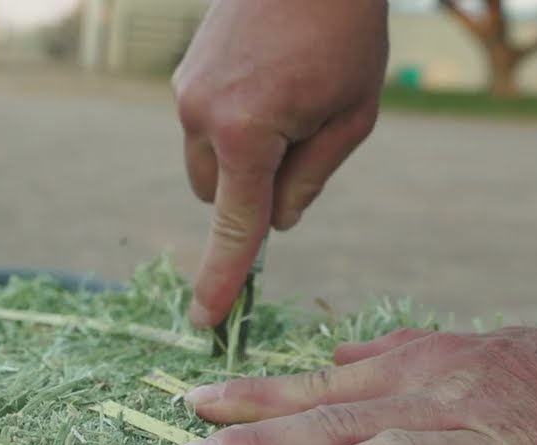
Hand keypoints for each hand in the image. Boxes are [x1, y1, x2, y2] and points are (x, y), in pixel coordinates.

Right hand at [173, 0, 388, 327]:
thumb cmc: (343, 30)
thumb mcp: (351, 116)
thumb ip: (310, 180)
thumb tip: (276, 222)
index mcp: (246, 134)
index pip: (236, 226)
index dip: (222, 279)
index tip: (204, 322)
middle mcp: (200, 116)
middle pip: (218, 193)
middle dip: (251, 190)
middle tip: (305, 137)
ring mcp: (186, 91)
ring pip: (208, 159)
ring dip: (242, 154)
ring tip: (290, 94)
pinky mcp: (185, 72)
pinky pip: (204, 122)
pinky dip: (234, 121)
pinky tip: (271, 77)